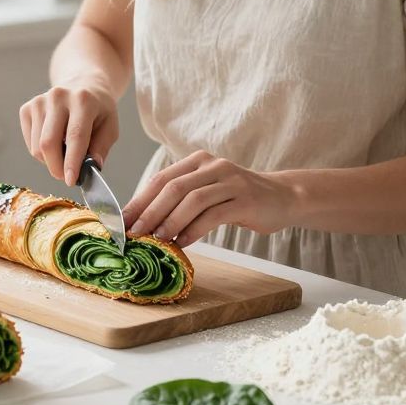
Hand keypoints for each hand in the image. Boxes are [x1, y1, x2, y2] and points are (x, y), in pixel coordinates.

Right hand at [19, 84, 118, 186]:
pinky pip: (30, 143)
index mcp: (83, 100)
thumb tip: (90, 168)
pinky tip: (55, 143)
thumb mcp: (110, 126)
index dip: (72, 161)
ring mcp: (39, 101)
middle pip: (49, 142)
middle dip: (57, 167)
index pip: (75, 135)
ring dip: (50, 161)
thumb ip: (101, 148)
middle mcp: (58, 97)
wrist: (82, 85)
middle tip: (67, 177)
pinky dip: (42, 152)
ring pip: (37, 147)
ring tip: (65, 154)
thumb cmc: (98, 109)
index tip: (71, 180)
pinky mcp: (27, 108)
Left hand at [122, 149, 295, 247]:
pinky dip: (195, 230)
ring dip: (171, 221)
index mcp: (197, 161)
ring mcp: (230, 181)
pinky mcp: (245, 200)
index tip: (123, 221)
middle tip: (135, 232)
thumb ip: (181, 200)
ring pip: (192, 200)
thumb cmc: (237, 198)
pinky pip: (214, 215)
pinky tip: (184, 243)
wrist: (282, 197)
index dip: (140, 200)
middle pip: (173, 188)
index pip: (161, 179)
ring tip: (157, 240)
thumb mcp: (207, 191)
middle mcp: (212, 166)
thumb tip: (145, 221)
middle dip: (150, 211)